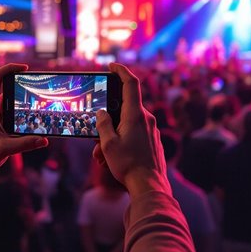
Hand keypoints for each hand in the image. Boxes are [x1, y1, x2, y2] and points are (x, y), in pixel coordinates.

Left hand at [0, 64, 47, 177]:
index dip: (8, 68)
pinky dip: (21, 109)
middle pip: (4, 85)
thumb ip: (24, 144)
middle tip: (36, 81)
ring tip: (38, 97)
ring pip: (9, 98)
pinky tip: (33, 115)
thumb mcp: (3, 149)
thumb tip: (44, 140)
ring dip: (22, 96)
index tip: (24, 68)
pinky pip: (10, 110)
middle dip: (19, 80)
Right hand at [93, 63, 169, 194]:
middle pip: (124, 110)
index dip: (121, 71)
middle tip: (97, 138)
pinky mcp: (153, 141)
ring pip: (127, 126)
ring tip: (103, 157)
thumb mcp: (108, 144)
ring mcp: (152, 130)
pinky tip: (115, 160)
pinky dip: (122, 143)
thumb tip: (102, 113)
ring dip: (113, 137)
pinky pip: (135, 136)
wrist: (149, 186)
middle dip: (108, 122)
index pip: (130, 84)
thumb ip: (103, 125)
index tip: (112, 66)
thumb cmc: (128, 165)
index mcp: (135, 115)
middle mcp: (146, 119)